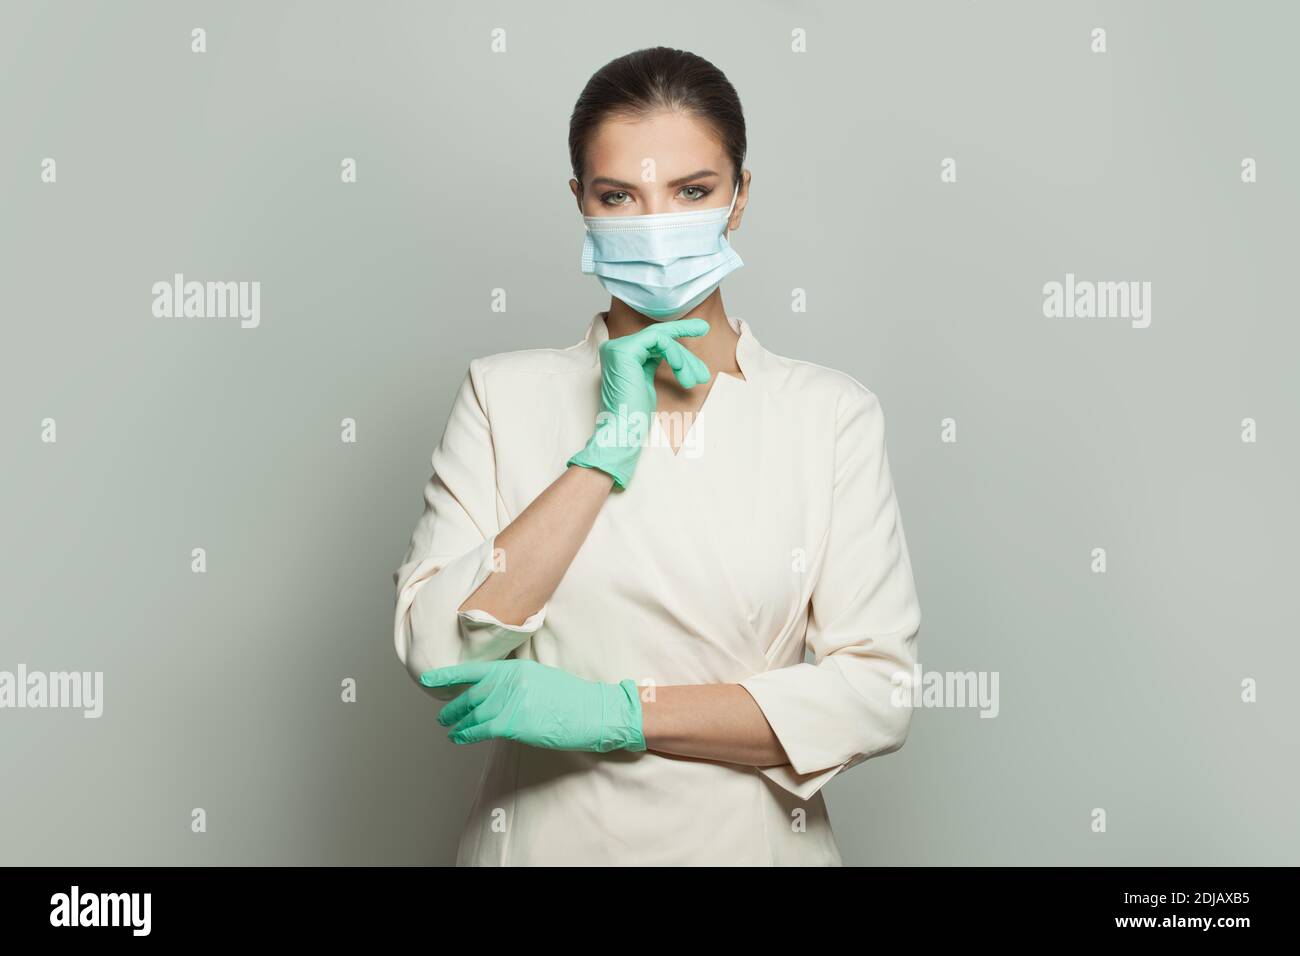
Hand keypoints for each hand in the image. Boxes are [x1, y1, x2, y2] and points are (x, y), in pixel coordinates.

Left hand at [419, 659, 645, 752]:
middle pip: (471, 695)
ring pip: (474, 714)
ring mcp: (511, 700)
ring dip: (458, 724)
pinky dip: (466, 734)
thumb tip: (493, 698)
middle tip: (442, 717)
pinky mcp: (514, 721)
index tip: (427, 680)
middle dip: (453, 708)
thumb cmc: (572, 700)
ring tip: (449, 731)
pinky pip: (481, 728)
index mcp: (516, 668)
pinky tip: (458, 738)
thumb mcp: (541, 680)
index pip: (474, 671)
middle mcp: (510, 681)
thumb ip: (515, 685)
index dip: (447, 676)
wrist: (593, 712)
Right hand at [566, 318, 710, 488]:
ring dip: (682, 359)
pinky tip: (682, 370)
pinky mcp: (624, 351)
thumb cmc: (635, 416)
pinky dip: (674, 353)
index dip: (680, 336)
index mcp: (621, 355)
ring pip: (661, 338)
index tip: (703, 329)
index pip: (655, 341)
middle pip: (659, 339)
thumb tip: (676, 352)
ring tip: (693, 379)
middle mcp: (615, 348)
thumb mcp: (647, 382)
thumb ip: (654, 363)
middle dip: (685, 355)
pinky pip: (658, 340)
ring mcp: (617, 348)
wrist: (623, 432)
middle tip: (703, 373)